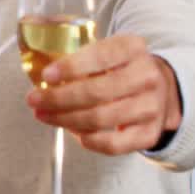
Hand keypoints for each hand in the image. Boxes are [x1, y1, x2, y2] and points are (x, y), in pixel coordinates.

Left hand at [27, 34, 181, 154]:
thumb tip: (40, 74)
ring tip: (44, 114)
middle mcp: (147, 77)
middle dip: (58, 98)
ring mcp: (151, 107)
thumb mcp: (106, 51)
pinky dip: (87, 140)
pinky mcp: (149, 134)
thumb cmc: (120, 69)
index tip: (47, 76)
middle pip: (97, 92)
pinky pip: (112, 144)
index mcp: (133, 49)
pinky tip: (71, 131)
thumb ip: (79, 58)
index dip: (71, 67)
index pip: (101, 56)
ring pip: (100, 118)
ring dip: (65, 119)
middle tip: (34, 99)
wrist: (160, 89)